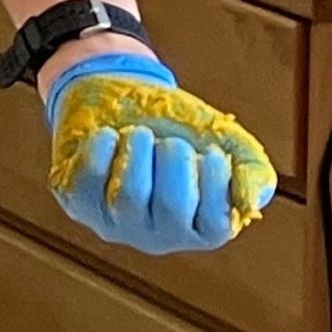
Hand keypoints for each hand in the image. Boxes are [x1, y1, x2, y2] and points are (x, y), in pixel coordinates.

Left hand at [46, 51, 277, 255]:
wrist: (122, 95)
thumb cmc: (178, 126)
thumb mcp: (224, 142)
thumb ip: (251, 170)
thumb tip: (251, 198)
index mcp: (200, 228)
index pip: (215, 224)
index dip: (213, 180)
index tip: (208, 151)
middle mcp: (158, 236)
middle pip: (172, 208)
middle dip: (175, 159)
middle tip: (170, 140)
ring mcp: (116, 222)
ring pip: (129, 197)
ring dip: (138, 150)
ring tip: (139, 133)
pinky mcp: (79, 202)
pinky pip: (88, 180)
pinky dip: (102, 147)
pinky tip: (109, 135)